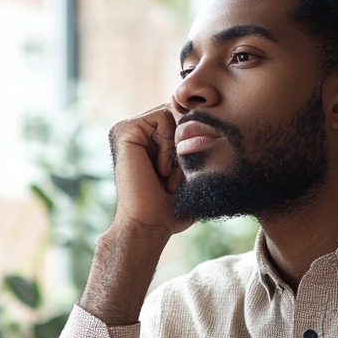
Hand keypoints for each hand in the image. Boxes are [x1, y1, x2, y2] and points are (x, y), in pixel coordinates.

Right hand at [77, 105, 188, 324]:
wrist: (150, 224)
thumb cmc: (172, 207)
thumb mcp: (190, 171)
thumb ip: (197, 143)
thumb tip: (213, 118)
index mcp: (148, 138)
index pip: (182, 118)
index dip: (192, 139)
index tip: (182, 174)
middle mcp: (136, 131)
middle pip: (178, 113)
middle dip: (185, 143)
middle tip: (173, 177)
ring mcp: (127, 129)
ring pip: (172, 113)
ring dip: (177, 147)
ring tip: (167, 175)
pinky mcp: (124, 130)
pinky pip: (162, 118)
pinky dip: (168, 145)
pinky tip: (159, 169)